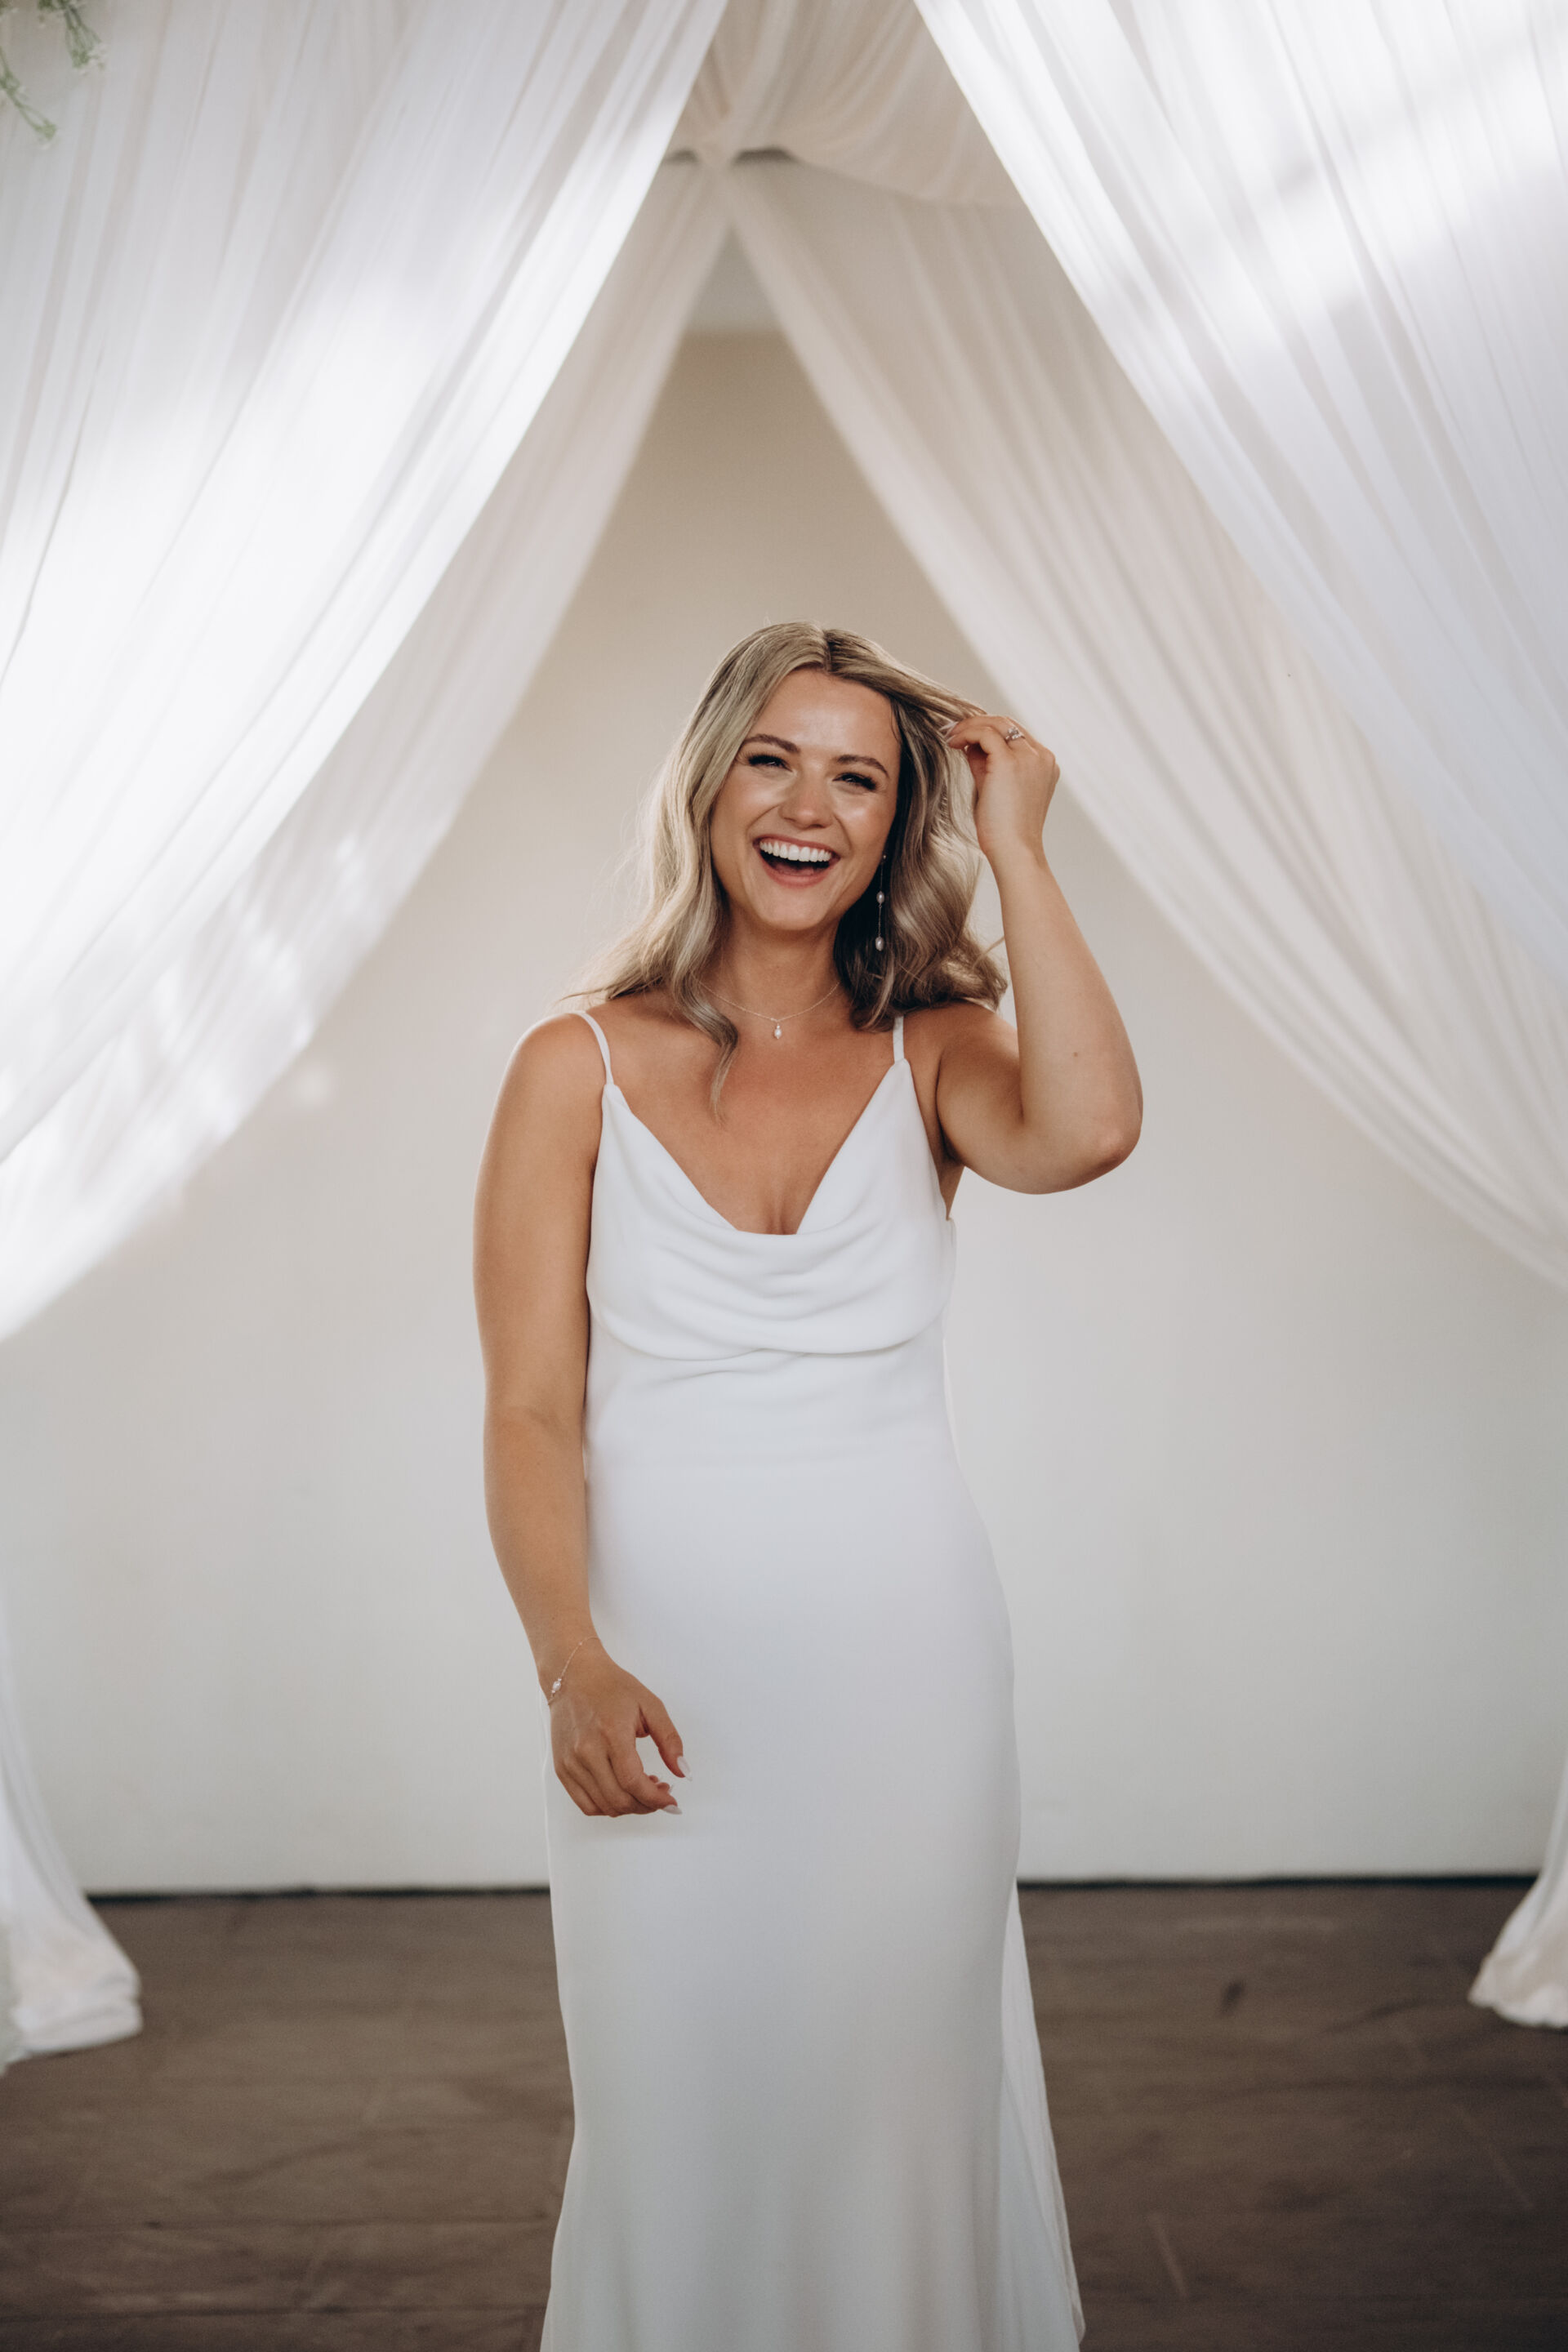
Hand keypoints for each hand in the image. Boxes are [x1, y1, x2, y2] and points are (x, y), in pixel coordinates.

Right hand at [548, 1642, 685, 1817]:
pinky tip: (620, 1793)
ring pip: (603, 1806)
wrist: (573, 1676)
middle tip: (660, 1794)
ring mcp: (571, 1762)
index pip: (634, 1782)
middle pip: (619, 1799)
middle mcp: (587, 1751)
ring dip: (628, 1808)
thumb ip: (669, 1740)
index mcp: (612, 1734)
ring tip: (641, 1791)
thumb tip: (682, 1771)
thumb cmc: (610, 1687)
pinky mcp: (562, 1768)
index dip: (656, 1799)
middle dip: (646, 1805)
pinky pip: (585, 1804)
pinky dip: (606, 1807)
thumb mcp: (650, 1706)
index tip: (670, 1801)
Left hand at [946, 713, 1059, 868]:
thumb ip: (986, 765)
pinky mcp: (1009, 762)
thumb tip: (969, 745)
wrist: (1014, 852)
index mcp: (1044, 764)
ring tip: (949, 735)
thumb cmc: (1004, 831)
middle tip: (952, 730)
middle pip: (1008, 724)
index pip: (1016, 734)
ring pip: (997, 723)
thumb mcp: (996, 790)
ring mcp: (1028, 758)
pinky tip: (952, 743)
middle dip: (977, 723)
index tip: (965, 736)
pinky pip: (985, 733)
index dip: (989, 731)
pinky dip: (966, 732)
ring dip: (969, 725)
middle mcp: (1041, 757)